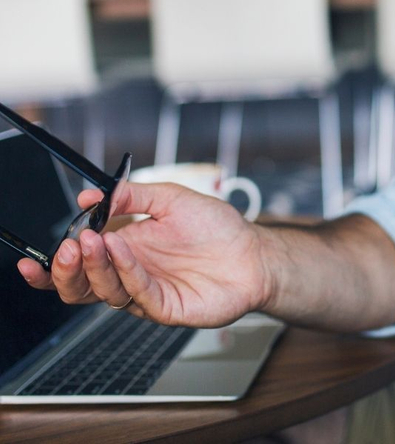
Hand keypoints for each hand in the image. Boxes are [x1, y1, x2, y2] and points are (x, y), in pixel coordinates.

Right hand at [17, 182, 272, 327]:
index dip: (52, 266)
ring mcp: (147, 292)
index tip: (31, 258)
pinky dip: (126, 272)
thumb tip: (93, 197)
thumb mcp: (171, 198)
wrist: (253, 252)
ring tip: (91, 242)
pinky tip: (122, 251)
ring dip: (94, 267)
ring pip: (104, 292)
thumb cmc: (216, 227)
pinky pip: (138, 294)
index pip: (80, 264)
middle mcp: (131, 273)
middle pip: (82, 286)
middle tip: (68, 247)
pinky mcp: (166, 307)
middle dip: (66, 270)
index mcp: (126, 249)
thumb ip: (132, 196)